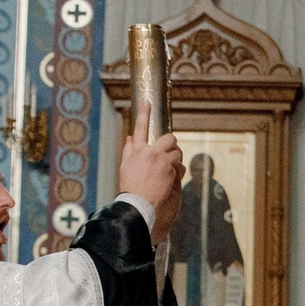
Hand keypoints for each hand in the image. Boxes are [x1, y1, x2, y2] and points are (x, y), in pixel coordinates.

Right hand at [119, 101, 184, 229]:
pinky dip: (176, 171)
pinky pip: (179, 166)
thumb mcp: (125, 166)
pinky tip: (169, 179)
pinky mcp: (170, 170)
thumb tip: (130, 138)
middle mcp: (150, 152)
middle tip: (170, 150)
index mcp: (137, 149)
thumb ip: (128, 150)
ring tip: (168, 168)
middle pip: (169, 138)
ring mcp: (161, 160)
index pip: (140, 127)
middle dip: (172, 143)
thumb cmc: (130, 185)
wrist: (138, 202)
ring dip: (175, 158)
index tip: (147, 103)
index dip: (143, 113)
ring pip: (176, 152)